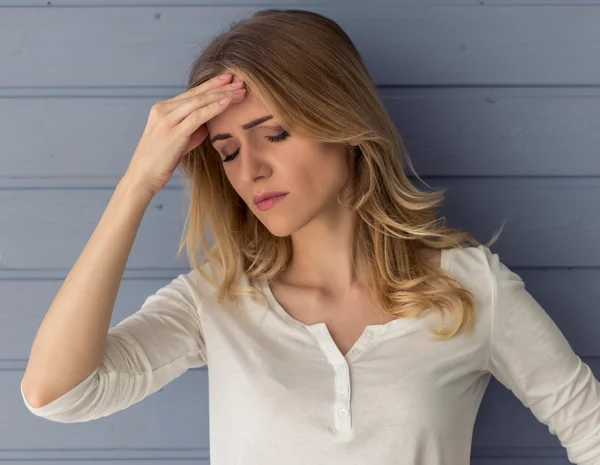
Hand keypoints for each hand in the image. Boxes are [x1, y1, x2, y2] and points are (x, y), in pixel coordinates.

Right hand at [124, 73, 245, 195]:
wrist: (142, 177)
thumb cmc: (161, 161)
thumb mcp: (179, 141)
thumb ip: (192, 130)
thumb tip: (208, 123)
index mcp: (163, 109)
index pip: (192, 93)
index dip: (212, 84)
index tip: (230, 79)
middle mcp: (163, 110)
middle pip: (197, 94)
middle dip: (221, 87)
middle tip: (241, 81)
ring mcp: (167, 120)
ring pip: (199, 102)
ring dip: (222, 95)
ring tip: (240, 91)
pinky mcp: (173, 133)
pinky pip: (197, 117)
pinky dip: (213, 108)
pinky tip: (227, 103)